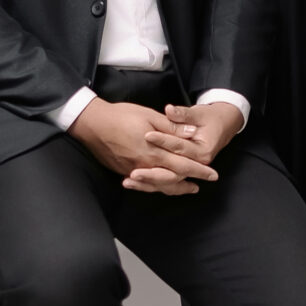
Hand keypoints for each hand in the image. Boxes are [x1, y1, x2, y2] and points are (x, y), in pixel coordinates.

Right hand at [70, 97, 219, 196]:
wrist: (93, 124)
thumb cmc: (121, 116)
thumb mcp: (150, 116)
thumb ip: (171, 128)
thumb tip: (192, 133)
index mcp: (154, 152)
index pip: (183, 165)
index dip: (199, 171)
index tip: (212, 175)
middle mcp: (145, 166)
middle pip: (172, 180)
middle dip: (188, 183)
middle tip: (201, 186)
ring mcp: (133, 170)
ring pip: (158, 185)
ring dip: (174, 188)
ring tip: (186, 189)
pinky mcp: (123, 170)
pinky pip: (144, 184)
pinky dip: (156, 187)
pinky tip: (160, 186)